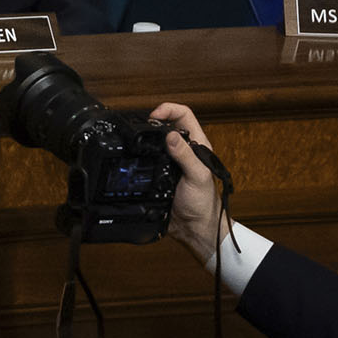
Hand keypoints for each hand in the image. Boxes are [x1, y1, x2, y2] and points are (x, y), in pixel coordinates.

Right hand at [149, 102, 225, 263]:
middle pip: (166, 123)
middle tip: (140, 125)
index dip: (168, 109)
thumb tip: (171, 136)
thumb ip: (186, 156)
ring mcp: (169, 162)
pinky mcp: (158, 173)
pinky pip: (146, 158)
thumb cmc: (203, 204)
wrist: (193, 228)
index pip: (184, 115)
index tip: (154, 116)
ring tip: (135, 138)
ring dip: (145, 137)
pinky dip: (139, 155)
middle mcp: (183, 150)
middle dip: (152, 120)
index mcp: (197, 145)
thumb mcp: (197, 176)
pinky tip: (134, 156)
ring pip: (154, 140)